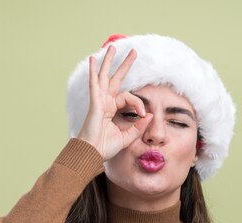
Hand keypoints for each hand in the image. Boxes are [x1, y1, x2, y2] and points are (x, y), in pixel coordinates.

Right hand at [76, 45, 153, 160]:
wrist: (91, 154)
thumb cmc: (104, 148)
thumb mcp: (127, 137)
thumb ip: (138, 127)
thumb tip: (149, 115)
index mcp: (111, 110)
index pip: (128, 98)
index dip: (138, 104)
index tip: (143, 114)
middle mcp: (105, 103)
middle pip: (115, 79)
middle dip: (124, 65)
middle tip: (133, 52)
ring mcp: (98, 102)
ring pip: (104, 77)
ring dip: (108, 62)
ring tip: (112, 48)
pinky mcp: (95, 104)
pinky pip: (94, 85)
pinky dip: (93, 72)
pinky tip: (93, 60)